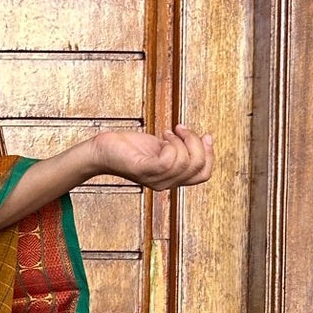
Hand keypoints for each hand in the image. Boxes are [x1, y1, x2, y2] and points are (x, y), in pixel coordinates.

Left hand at [91, 124, 212, 189]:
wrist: (102, 151)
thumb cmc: (130, 148)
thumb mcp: (163, 147)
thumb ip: (181, 148)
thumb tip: (206, 138)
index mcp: (172, 179)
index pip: (204, 175)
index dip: (210, 154)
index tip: (205, 135)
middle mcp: (166, 183)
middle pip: (199, 166)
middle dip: (196, 142)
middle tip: (181, 129)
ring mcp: (155, 179)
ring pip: (186, 161)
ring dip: (181, 140)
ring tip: (167, 133)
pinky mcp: (144, 170)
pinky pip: (169, 160)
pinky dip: (170, 143)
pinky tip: (162, 136)